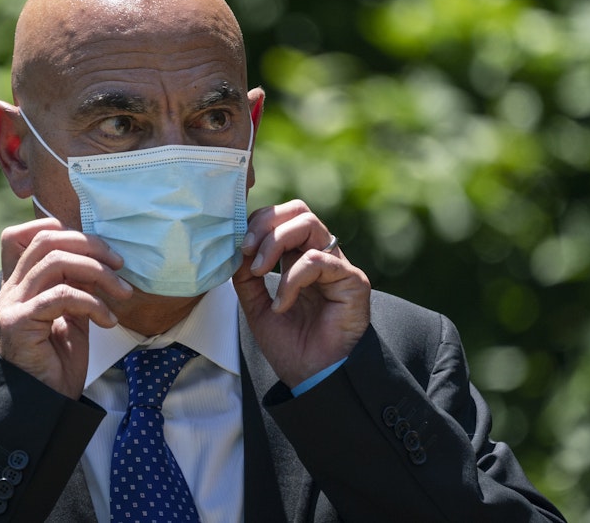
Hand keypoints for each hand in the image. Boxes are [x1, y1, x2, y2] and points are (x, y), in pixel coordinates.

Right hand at [0, 218, 132, 398]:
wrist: (45, 404)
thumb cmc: (59, 362)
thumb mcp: (74, 314)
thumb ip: (79, 284)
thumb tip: (103, 259)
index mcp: (20, 283)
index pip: (24, 234)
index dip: (60, 228)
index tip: (98, 247)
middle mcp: (10, 289)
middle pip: (47, 240)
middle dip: (90, 245)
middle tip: (119, 264)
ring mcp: (10, 304)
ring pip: (56, 263)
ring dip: (98, 273)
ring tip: (122, 292)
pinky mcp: (17, 322)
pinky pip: (61, 295)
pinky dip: (92, 302)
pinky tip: (108, 319)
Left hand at [233, 200, 370, 387]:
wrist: (312, 378)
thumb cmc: (290, 345)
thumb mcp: (255, 305)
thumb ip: (246, 275)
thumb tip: (237, 246)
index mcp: (298, 258)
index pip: (281, 218)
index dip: (257, 224)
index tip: (238, 248)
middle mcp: (319, 255)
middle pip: (298, 210)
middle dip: (266, 224)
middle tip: (247, 250)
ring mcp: (337, 265)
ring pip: (308, 224)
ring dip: (275, 243)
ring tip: (260, 272)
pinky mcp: (352, 280)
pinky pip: (317, 260)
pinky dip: (292, 278)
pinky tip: (282, 304)